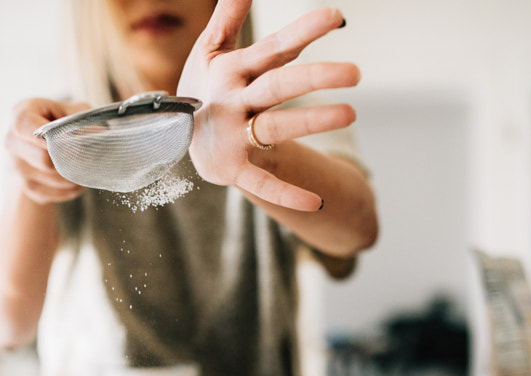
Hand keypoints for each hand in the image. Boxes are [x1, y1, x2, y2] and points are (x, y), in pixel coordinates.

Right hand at [6, 98, 89, 204]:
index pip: (24, 125)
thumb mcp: (75, 112)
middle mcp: (13, 141)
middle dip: (69, 158)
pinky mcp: (26, 185)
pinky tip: (78, 181)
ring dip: (73, 175)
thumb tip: (98, 134)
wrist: (50, 141)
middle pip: (42, 158)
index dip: (45, 136)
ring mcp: (17, 165)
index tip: (65, 141)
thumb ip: (83, 121)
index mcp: (21, 114)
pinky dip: (69, 190)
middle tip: (87, 155)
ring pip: (50, 177)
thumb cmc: (63, 121)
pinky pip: (50, 194)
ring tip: (86, 166)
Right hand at [178, 2, 357, 211]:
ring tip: (351, 111)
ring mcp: (231, 137)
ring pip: (275, 127)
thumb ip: (228, 16)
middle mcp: (232, 101)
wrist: (175, 140)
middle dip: (316, 76)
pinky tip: (315, 201)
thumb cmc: (205, 88)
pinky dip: (286, 194)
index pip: (273, 47)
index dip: (303, 31)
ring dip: (311, 121)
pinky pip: (261, 183)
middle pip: (278, 85)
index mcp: (231, 70)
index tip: (336, 16)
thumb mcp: (211, 51)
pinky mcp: (232, 170)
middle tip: (356, 71)